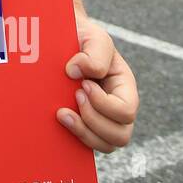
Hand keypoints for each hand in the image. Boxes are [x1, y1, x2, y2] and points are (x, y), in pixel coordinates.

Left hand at [57, 13, 138, 152]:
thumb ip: (93, 53)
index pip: (126, 111)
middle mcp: (117, 108)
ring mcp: (101, 120)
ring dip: (82, 133)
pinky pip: (84, 145)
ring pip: (105, 145)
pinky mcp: (83, 125)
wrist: (63, 40)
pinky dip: (71, 138)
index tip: (83, 85)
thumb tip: (75, 73)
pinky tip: (56, 120)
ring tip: (61, 112)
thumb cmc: (82, 38)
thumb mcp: (93, 36)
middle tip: (74, 98)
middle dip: (93, 121)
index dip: (104, 104)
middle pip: (120, 136)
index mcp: (124, 88)